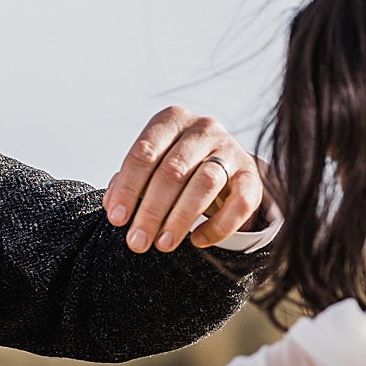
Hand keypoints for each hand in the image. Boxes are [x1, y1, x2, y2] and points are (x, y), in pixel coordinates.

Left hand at [103, 106, 264, 252]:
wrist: (220, 162)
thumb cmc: (174, 165)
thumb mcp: (151, 165)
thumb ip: (130, 182)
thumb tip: (114, 209)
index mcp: (172, 120)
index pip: (145, 153)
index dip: (128, 188)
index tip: (117, 219)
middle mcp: (203, 128)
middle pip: (173, 170)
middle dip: (151, 210)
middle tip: (137, 241)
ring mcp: (231, 149)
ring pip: (205, 183)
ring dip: (181, 218)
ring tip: (163, 245)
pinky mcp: (252, 174)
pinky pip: (240, 202)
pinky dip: (218, 226)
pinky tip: (197, 241)